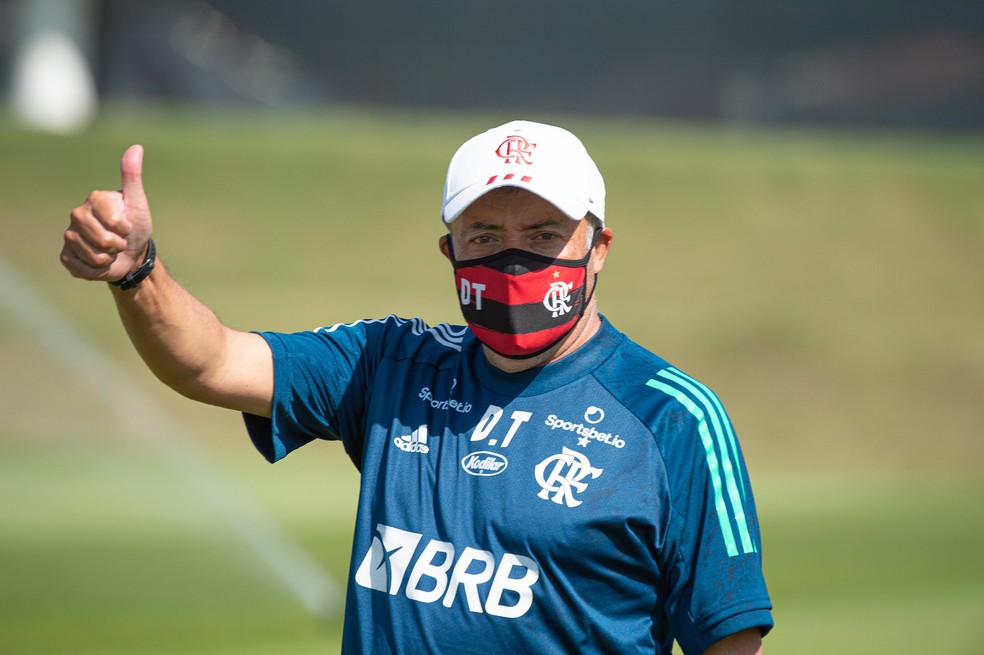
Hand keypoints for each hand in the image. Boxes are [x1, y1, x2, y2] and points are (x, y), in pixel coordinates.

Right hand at [61, 145, 153, 282]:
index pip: (115, 221)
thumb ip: (133, 177)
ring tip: (110, 251)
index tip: (128, 226)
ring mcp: (69, 235)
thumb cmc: (136, 226)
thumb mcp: (138, 202)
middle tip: (120, 240)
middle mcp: (77, 214)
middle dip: (119, 245)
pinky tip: (100, 262)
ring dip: (109, 258)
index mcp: (94, 199)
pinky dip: (97, 271)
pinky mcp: (66, 255)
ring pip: (95, 256)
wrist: (131, 254)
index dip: (126, 229)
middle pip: (104, 240)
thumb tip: (136, 147)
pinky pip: (82, 268)